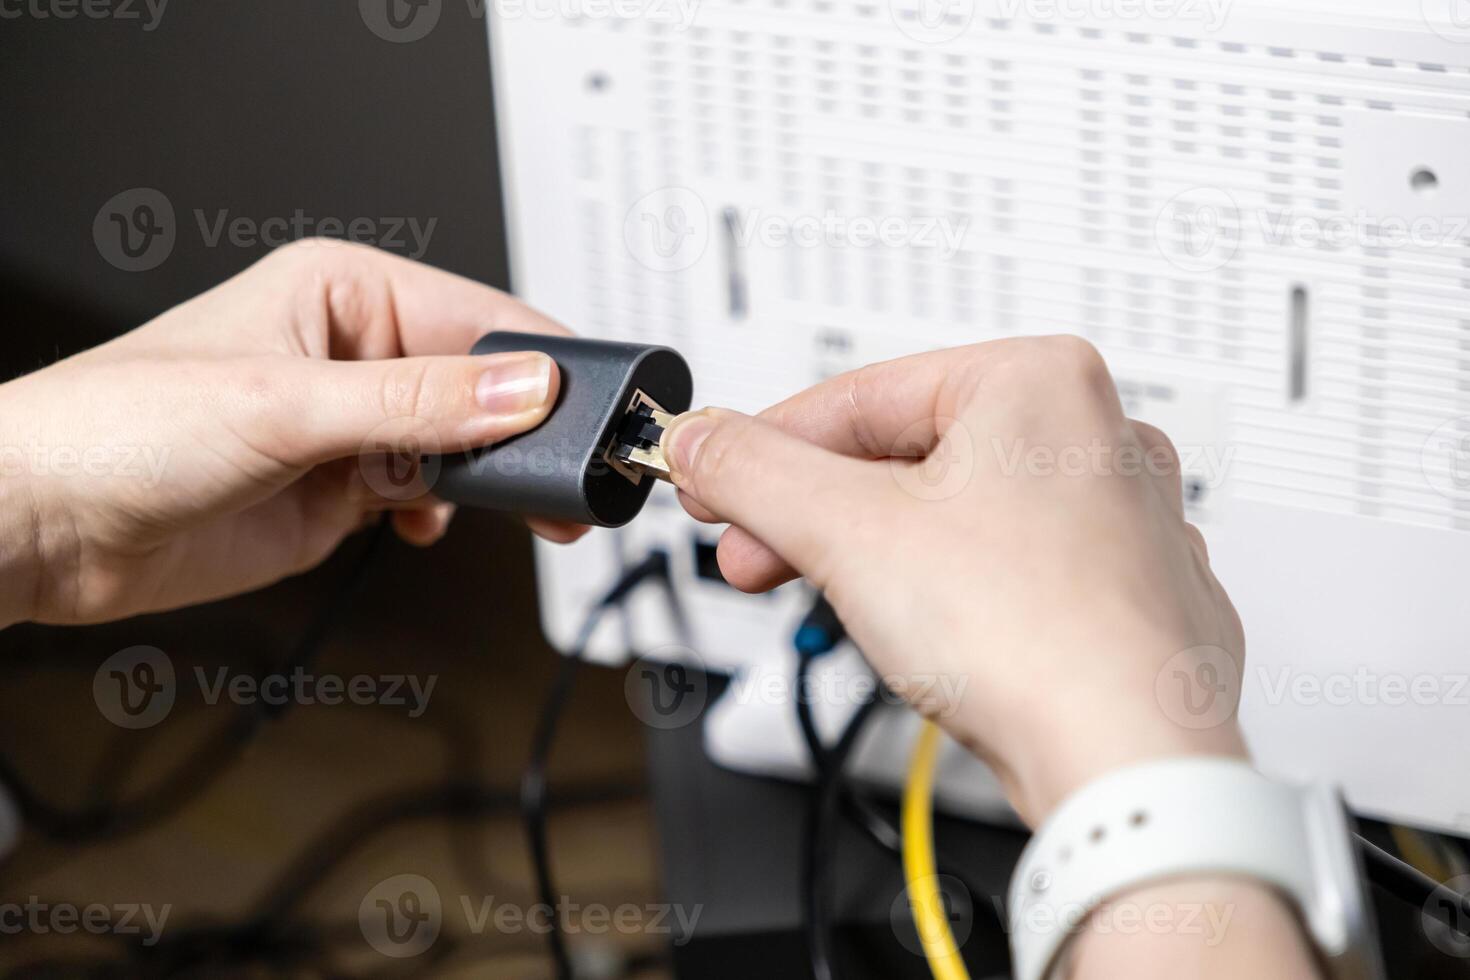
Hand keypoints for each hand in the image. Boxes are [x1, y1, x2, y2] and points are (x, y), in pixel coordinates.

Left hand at [0, 240, 581, 626]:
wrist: (41, 527)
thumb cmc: (116, 428)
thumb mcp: (287, 405)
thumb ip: (418, 403)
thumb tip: (525, 388)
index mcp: (345, 293)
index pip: (480, 319)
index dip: (540, 367)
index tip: (591, 415)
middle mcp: (353, 356)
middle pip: (480, 390)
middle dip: (522, 436)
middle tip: (570, 481)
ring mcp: (348, 429)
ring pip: (458, 449)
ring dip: (485, 483)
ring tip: (514, 512)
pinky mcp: (336, 493)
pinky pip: (423, 499)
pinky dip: (438, 517)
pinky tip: (417, 527)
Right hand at [662, 336, 1246, 826]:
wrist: (1130, 769)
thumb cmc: (1034, 639)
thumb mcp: (845, 531)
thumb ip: (754, 471)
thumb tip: (704, 442)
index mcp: (1041, 382)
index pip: (860, 396)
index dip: (765, 446)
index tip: (715, 481)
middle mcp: (1098, 439)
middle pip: (908, 457)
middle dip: (816, 514)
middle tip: (755, 552)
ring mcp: (1124, 522)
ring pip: (958, 518)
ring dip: (878, 557)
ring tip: (837, 601)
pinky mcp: (1128, 598)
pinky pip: (1010, 574)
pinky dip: (952, 596)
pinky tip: (924, 636)